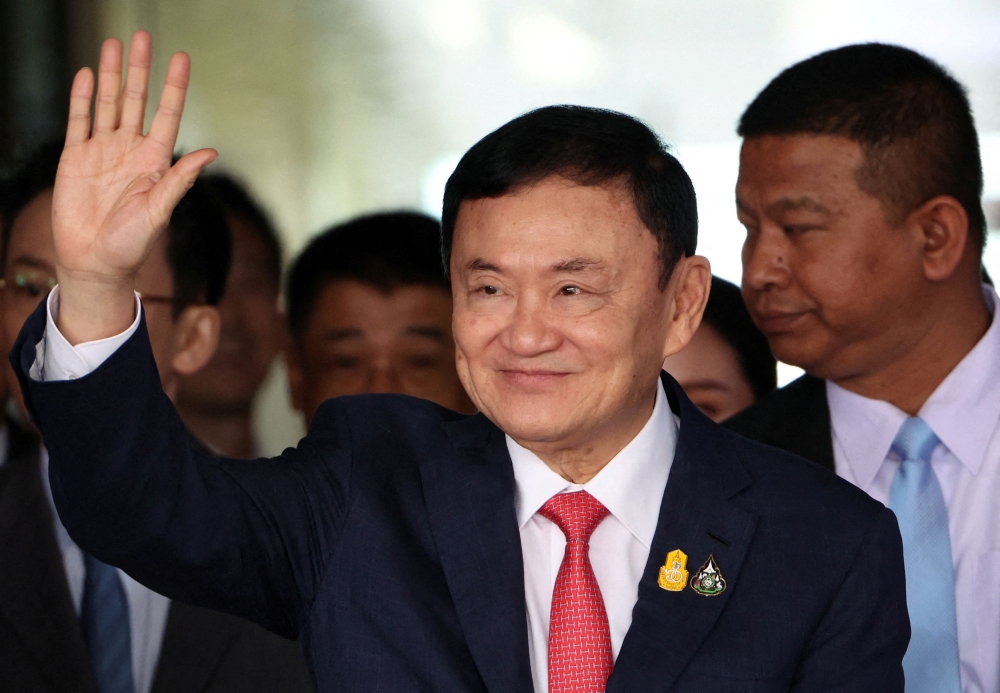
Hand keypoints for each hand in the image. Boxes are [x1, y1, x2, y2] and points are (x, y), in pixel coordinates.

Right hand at [52, 31, 216, 343]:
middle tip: (143, 36)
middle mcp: (130, 151)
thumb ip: (180, 180)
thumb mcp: (159, 211)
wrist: (95, 264)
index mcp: (155, 162)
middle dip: (139, 69)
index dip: (174, 87)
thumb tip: (210, 152)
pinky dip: (82, 98)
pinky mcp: (74, 159)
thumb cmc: (132, 245)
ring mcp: (102, 152)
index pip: (167, 114)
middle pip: (136, 100)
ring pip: (107, 104)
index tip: (181, 58)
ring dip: (110, 75)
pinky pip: (78, 122)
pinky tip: (88, 74)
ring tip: (114, 44)